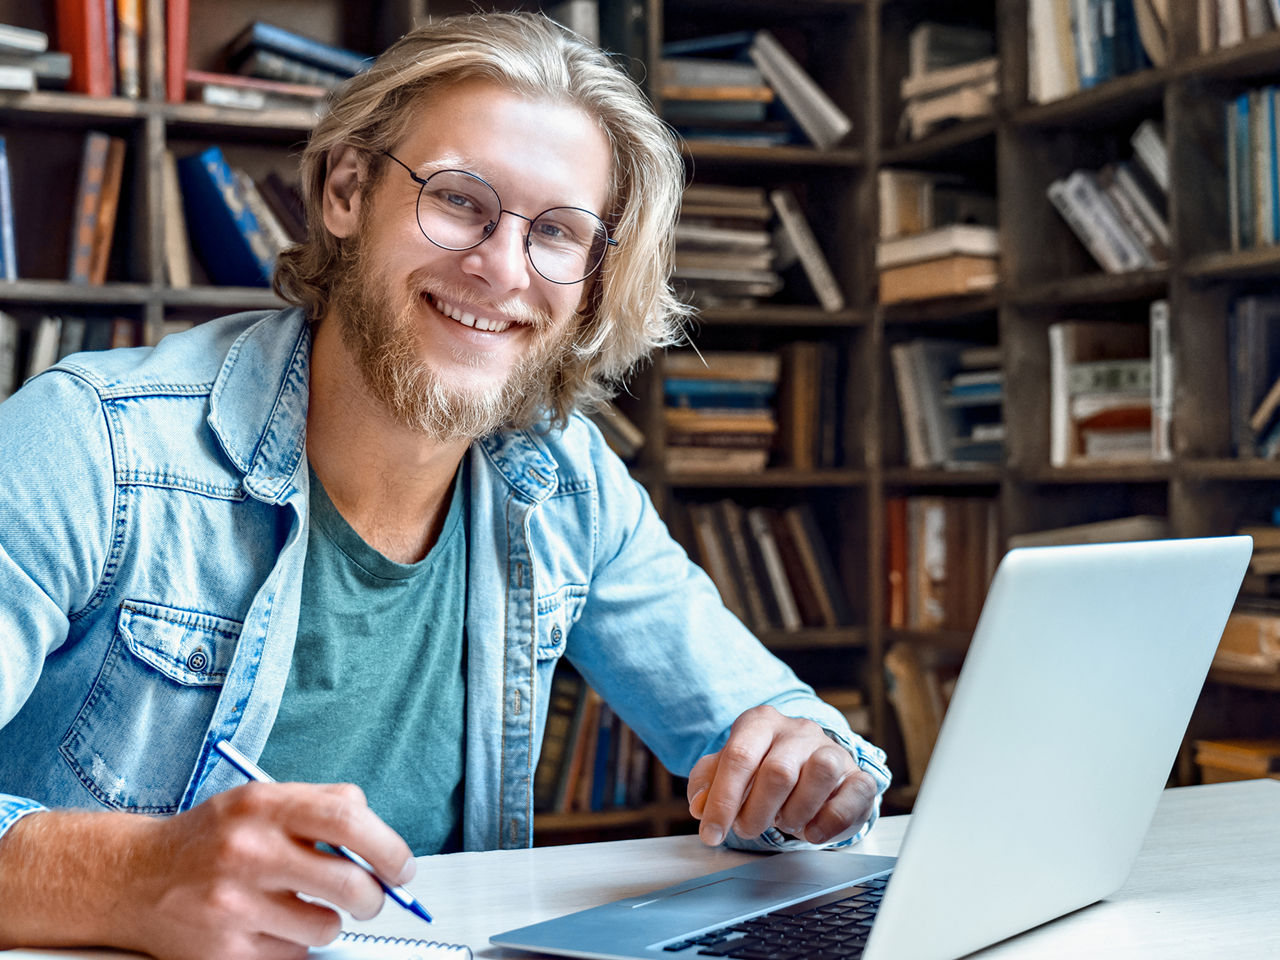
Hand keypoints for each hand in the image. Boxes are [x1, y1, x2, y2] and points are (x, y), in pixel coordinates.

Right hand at [0, 782, 415, 959]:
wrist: (132, 878)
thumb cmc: (211, 838)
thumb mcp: (260, 801)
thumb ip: (321, 809)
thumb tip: (380, 846)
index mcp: (263, 805)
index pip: (347, 819)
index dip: (388, 847)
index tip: (401, 867)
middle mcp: (248, 851)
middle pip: (348, 883)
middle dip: (373, 897)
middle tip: (371, 898)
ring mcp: (234, 905)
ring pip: (325, 927)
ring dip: (327, 922)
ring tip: (300, 906)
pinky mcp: (224, 950)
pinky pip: (293, 955)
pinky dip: (293, 944)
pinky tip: (268, 925)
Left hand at [687, 705, 877, 847]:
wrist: (811, 769)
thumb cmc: (764, 769)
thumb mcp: (730, 770)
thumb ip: (708, 784)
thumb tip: (701, 806)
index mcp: (761, 722)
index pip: (739, 757)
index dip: (722, 801)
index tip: (711, 834)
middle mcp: (798, 730)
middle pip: (778, 771)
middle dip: (756, 812)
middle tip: (748, 828)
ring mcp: (832, 750)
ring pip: (820, 773)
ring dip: (795, 812)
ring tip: (784, 821)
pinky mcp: (859, 776)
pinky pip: (853, 795)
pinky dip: (829, 822)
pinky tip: (811, 831)